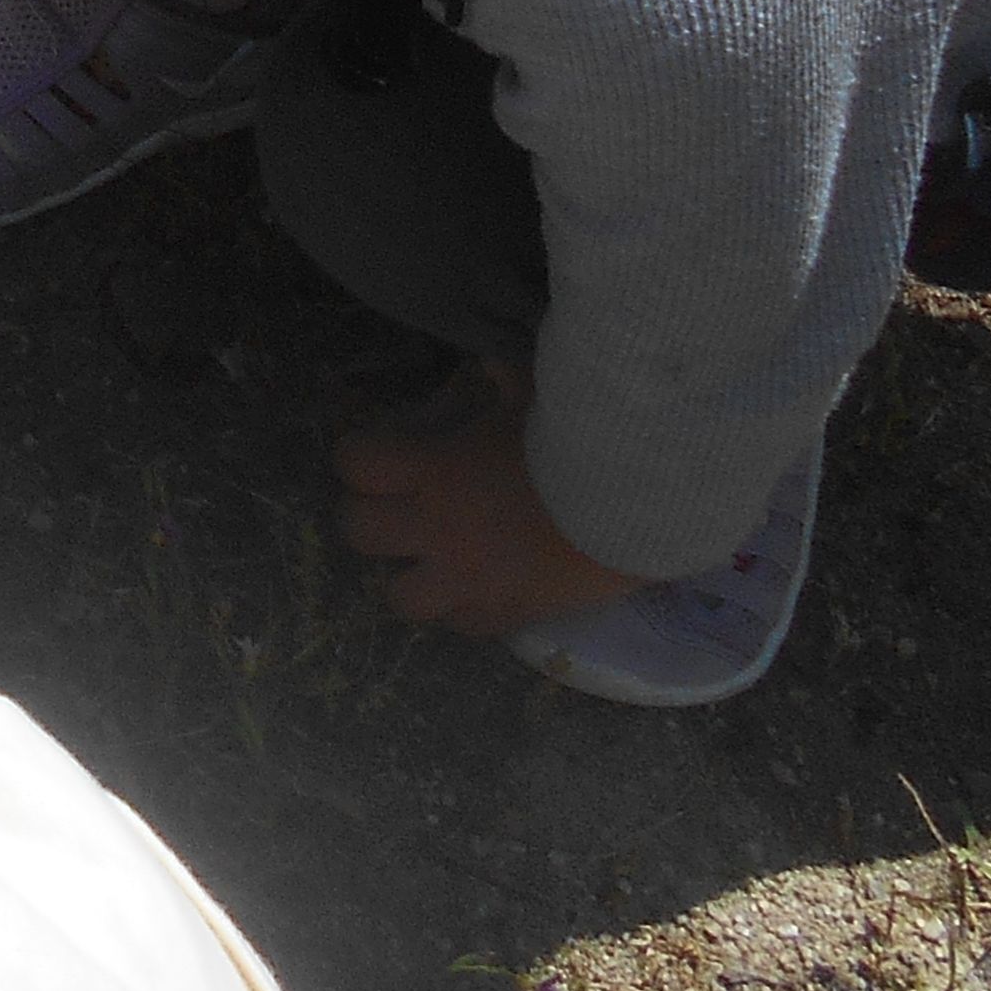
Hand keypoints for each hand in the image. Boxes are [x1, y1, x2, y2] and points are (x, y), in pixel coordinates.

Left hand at [331, 364, 637, 636]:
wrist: (635, 510)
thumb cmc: (581, 443)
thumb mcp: (537, 394)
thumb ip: (503, 380)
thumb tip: (491, 365)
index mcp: (433, 469)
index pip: (355, 463)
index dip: (357, 456)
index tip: (375, 454)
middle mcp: (435, 527)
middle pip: (357, 531)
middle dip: (368, 517)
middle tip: (393, 509)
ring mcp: (466, 579)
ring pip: (399, 598)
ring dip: (408, 578)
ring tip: (429, 562)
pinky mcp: (504, 615)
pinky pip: (463, 625)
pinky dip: (464, 609)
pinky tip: (482, 589)